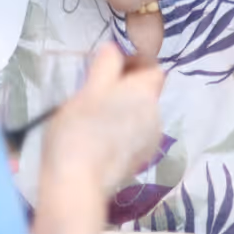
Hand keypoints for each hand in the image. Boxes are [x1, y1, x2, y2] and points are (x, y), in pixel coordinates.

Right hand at [42, 43, 163, 196]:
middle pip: (146, 93)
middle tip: (92, 92)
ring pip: (138, 116)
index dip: (134, 64)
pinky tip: (97, 141)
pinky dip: (119, 133)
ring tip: (91, 119)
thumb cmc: (79, 131)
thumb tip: (114, 49)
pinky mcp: (138, 161)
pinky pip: (133, 136)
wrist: (77, 184)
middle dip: (124, 89)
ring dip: (121, 111)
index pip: (153, 69)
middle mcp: (155, 116)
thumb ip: (105, 67)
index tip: (108, 67)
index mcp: (145, 94)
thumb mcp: (87, 91)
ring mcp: (149, 142)